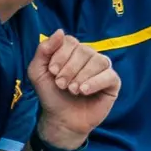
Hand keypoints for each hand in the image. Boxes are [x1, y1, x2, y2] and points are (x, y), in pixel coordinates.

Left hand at [27, 30, 121, 147]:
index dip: (61, 55)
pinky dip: (95, 82)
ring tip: (73, 90)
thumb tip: (60, 31)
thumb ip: (44, 50)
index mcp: (72, 51)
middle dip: (70, 68)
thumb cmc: (51, 94)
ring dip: (82, 76)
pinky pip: (109, 75)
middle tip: (61, 85)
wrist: (62, 119)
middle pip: (84, 50)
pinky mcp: (113, 83)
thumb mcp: (37, 70)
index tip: (53, 72)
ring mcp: (102, 69)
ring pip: (98, 61)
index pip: (71, 41)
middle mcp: (89, 57)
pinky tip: (84, 91)